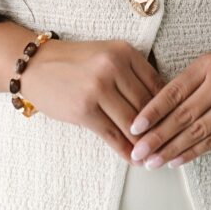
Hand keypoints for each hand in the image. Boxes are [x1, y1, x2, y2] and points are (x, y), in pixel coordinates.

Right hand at [20, 38, 166, 163]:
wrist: (36, 66)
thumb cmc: (74, 62)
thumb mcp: (107, 55)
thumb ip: (131, 73)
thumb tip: (158, 105)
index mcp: (123, 51)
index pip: (156, 84)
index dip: (167, 107)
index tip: (174, 123)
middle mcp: (113, 67)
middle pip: (146, 105)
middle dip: (158, 128)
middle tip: (167, 144)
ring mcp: (98, 89)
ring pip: (131, 123)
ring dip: (144, 143)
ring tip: (153, 155)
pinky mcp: (84, 110)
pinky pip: (112, 135)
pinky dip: (126, 150)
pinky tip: (133, 158)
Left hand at [125, 46, 210, 168]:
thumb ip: (189, 83)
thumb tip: (157, 111)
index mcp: (208, 65)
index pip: (174, 91)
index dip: (152, 111)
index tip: (135, 127)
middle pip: (182, 115)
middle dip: (157, 136)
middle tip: (138, 152)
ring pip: (197, 131)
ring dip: (172, 149)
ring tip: (152, 161)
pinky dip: (193, 152)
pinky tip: (176, 161)